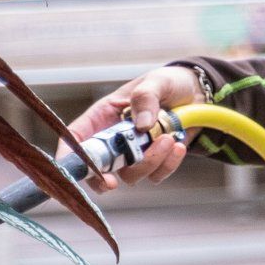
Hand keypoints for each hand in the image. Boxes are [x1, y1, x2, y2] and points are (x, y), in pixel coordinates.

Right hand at [68, 64, 199, 189]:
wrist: (196, 93)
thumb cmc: (167, 83)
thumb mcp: (156, 82)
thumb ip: (145, 98)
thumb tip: (142, 125)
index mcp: (102, 117)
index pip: (75, 139)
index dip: (68, 157)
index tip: (74, 170)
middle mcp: (113, 139)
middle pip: (96, 170)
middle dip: (102, 179)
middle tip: (112, 182)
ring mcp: (133, 154)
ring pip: (129, 175)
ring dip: (149, 162)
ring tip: (168, 138)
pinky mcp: (154, 162)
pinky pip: (155, 176)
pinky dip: (168, 165)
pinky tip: (178, 145)